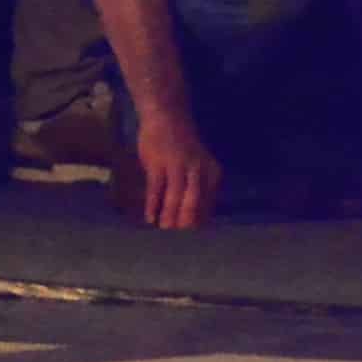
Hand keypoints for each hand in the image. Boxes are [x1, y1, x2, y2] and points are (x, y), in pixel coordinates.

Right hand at [131, 113, 225, 236]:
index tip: (193, 243)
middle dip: (186, 225)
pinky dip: (153, 205)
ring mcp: (177, 165)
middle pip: (192, 204)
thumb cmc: (183, 148)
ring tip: (163, 234)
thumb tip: (198, 222)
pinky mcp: (158, 162)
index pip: (207, 206)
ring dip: (169, 218)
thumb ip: (200, 191)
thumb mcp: (199, 167)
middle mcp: (197, 170)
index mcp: (211, 173)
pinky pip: (156, 188)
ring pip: (175, 198)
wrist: (168, 116)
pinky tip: (150, 218)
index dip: (199, 225)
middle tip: (179, 245)